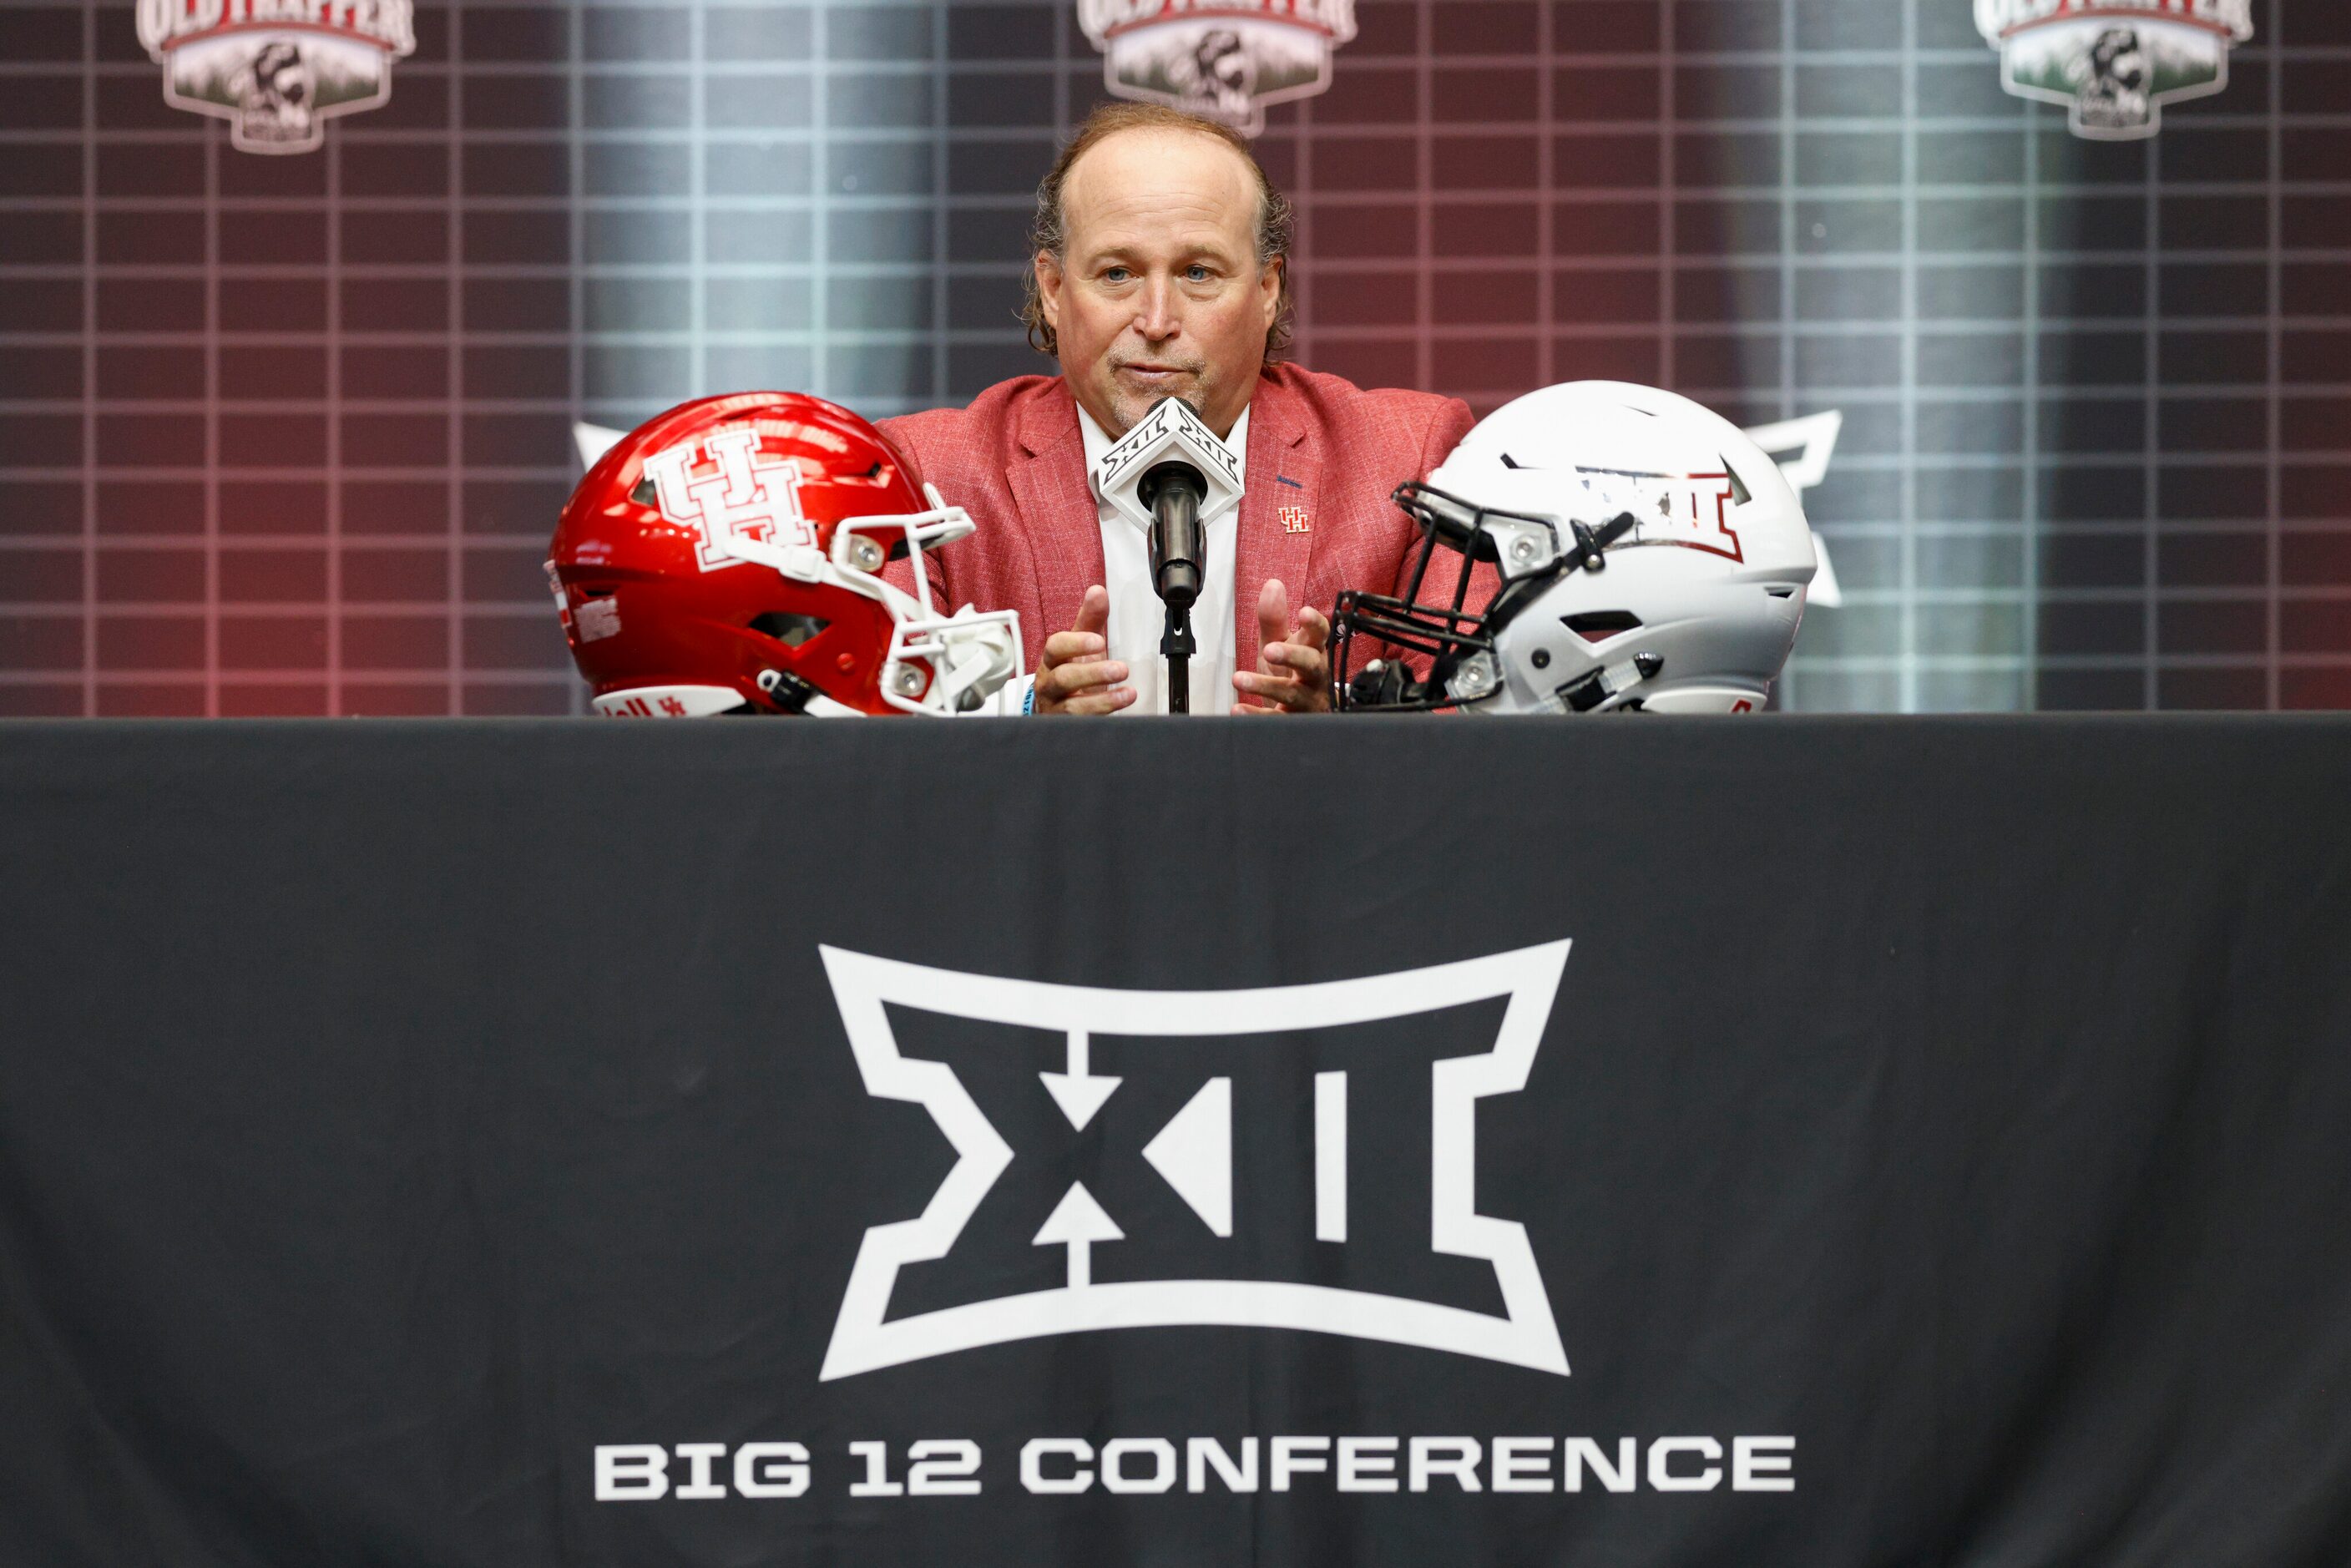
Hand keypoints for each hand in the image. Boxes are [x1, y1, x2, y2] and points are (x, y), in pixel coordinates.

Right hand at [1033, 585, 1135, 715]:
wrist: (1054, 710)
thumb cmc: (1069, 673)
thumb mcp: (1080, 646)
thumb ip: (1090, 621)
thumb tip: (1098, 591)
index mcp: (1052, 660)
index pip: (1056, 647)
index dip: (1076, 644)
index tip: (1099, 641)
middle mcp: (1049, 684)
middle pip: (1063, 678)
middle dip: (1093, 673)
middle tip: (1121, 669)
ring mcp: (1055, 709)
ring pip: (1071, 707)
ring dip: (1101, 701)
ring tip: (1127, 693)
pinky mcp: (1064, 727)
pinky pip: (1080, 726)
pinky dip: (1102, 718)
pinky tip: (1121, 709)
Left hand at [1232, 579, 1331, 714]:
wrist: (1302, 712)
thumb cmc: (1291, 672)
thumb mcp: (1279, 643)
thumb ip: (1274, 617)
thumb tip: (1273, 585)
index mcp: (1313, 651)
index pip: (1320, 634)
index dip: (1315, 624)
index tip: (1304, 613)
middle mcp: (1315, 676)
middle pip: (1311, 664)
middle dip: (1292, 656)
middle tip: (1270, 649)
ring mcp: (1308, 701)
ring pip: (1292, 694)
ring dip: (1265, 686)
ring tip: (1239, 679)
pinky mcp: (1295, 722)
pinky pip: (1277, 720)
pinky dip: (1256, 714)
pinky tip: (1238, 709)